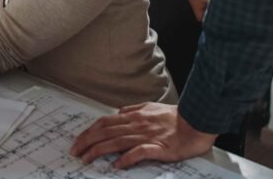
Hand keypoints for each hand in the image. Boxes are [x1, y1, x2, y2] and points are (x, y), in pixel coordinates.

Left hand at [70, 103, 215, 168]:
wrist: (197, 121)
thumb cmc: (175, 117)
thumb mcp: (150, 107)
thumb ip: (134, 110)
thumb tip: (119, 112)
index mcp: (134, 116)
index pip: (104, 122)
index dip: (89, 131)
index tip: (78, 141)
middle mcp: (137, 124)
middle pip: (105, 132)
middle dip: (87, 142)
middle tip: (75, 152)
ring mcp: (147, 136)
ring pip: (116, 142)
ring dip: (99, 151)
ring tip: (87, 159)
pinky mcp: (159, 147)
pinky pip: (139, 153)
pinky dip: (126, 159)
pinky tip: (116, 166)